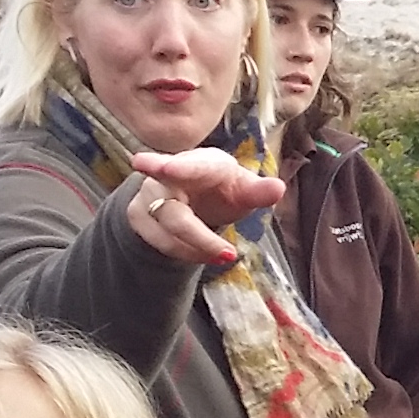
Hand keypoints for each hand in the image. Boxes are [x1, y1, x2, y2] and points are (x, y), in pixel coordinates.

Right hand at [125, 149, 286, 268]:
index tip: (142, 162)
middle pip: (176, 214)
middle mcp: (167, 176)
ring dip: (196, 249)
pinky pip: (158, 242)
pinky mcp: (139, 214)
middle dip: (200, 238)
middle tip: (230, 255)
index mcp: (200, 163)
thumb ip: (259, 191)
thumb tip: (279, 188)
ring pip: (166, 232)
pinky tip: (203, 253)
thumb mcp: (244, 189)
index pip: (185, 166)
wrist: (195, 195)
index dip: (169, 167)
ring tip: (224, 254)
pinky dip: (184, 252)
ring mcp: (149, 195)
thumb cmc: (223, 188)